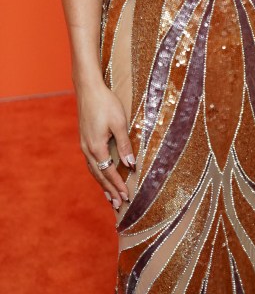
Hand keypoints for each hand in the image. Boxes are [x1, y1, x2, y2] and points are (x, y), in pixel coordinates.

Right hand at [77, 81, 135, 209]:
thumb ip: (124, 144)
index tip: (126, 197)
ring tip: (109, 196)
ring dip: (102, 184)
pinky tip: (101, 174)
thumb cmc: (106, 103)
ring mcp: (84, 145)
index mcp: (96, 147)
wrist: (88, 89)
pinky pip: (91, 162)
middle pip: (99, 175)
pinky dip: (97, 172)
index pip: (109, 172)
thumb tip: (130, 165)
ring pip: (93, 170)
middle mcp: (88, 149)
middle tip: (118, 204)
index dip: (118, 185)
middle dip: (109, 190)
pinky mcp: (85, 139)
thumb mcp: (119, 123)